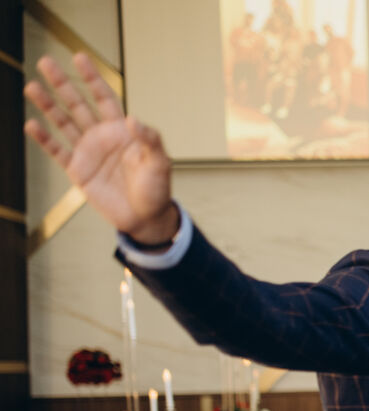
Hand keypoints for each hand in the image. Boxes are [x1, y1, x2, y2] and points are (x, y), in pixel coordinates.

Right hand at [24, 54, 177, 244]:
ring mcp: (88, 152)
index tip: (79, 57)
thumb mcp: (160, 163)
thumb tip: (133, 120)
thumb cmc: (156, 189)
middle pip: (78, 104)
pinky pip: (57, 151)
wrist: (146, 218)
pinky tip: (32, 124)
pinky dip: (44, 139)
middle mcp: (102, 136)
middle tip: (45, 61)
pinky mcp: (78, 170)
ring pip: (63, 122)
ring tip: (32, 86)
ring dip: (48, 105)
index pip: (104, 98)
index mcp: (122, 131)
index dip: (92, 78)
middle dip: (62, 83)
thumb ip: (150, 140)